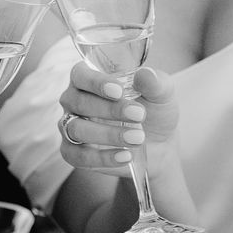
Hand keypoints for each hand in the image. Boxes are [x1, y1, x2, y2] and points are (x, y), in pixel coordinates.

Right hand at [57, 63, 178, 175]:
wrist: (159, 145)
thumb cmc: (154, 111)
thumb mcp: (161, 94)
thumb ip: (155, 83)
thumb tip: (145, 74)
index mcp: (89, 79)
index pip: (80, 75)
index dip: (96, 82)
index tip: (119, 91)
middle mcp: (74, 101)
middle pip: (78, 102)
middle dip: (109, 109)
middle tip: (139, 115)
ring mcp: (71, 127)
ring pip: (76, 129)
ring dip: (107, 134)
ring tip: (138, 138)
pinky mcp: (74, 153)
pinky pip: (77, 156)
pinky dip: (101, 158)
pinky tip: (126, 156)